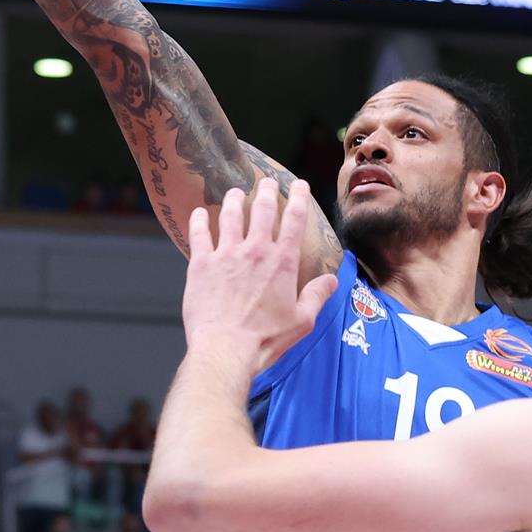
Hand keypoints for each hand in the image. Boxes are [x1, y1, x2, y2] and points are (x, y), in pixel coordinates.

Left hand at [183, 180, 336, 366]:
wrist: (225, 348)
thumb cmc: (265, 339)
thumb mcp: (302, 321)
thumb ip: (317, 296)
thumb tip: (332, 280)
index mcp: (282, 263)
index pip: (293, 221)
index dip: (298, 199)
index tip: (299, 185)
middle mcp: (255, 251)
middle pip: (261, 210)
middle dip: (266, 192)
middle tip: (267, 183)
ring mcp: (226, 255)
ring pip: (229, 216)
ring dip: (233, 200)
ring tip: (234, 192)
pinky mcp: (201, 264)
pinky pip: (199, 234)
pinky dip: (198, 220)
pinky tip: (199, 213)